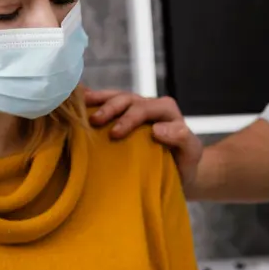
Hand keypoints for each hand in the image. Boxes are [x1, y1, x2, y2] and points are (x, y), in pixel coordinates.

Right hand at [84, 89, 203, 192]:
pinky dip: (92, 105)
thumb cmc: (185, 164)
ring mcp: (133, 110)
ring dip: (98, 102)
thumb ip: (182, 139)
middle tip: (95, 122)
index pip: (146, 108)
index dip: (130, 118)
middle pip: (128, 99)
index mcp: (166, 111)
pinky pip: (106, 105)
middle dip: (111, 108)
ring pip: (114, 97)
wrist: (180, 171)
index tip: (116, 134)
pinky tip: (77, 107)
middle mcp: (149, 106)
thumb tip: (157, 130)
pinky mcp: (121, 117)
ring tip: (81, 107)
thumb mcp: (191, 153)